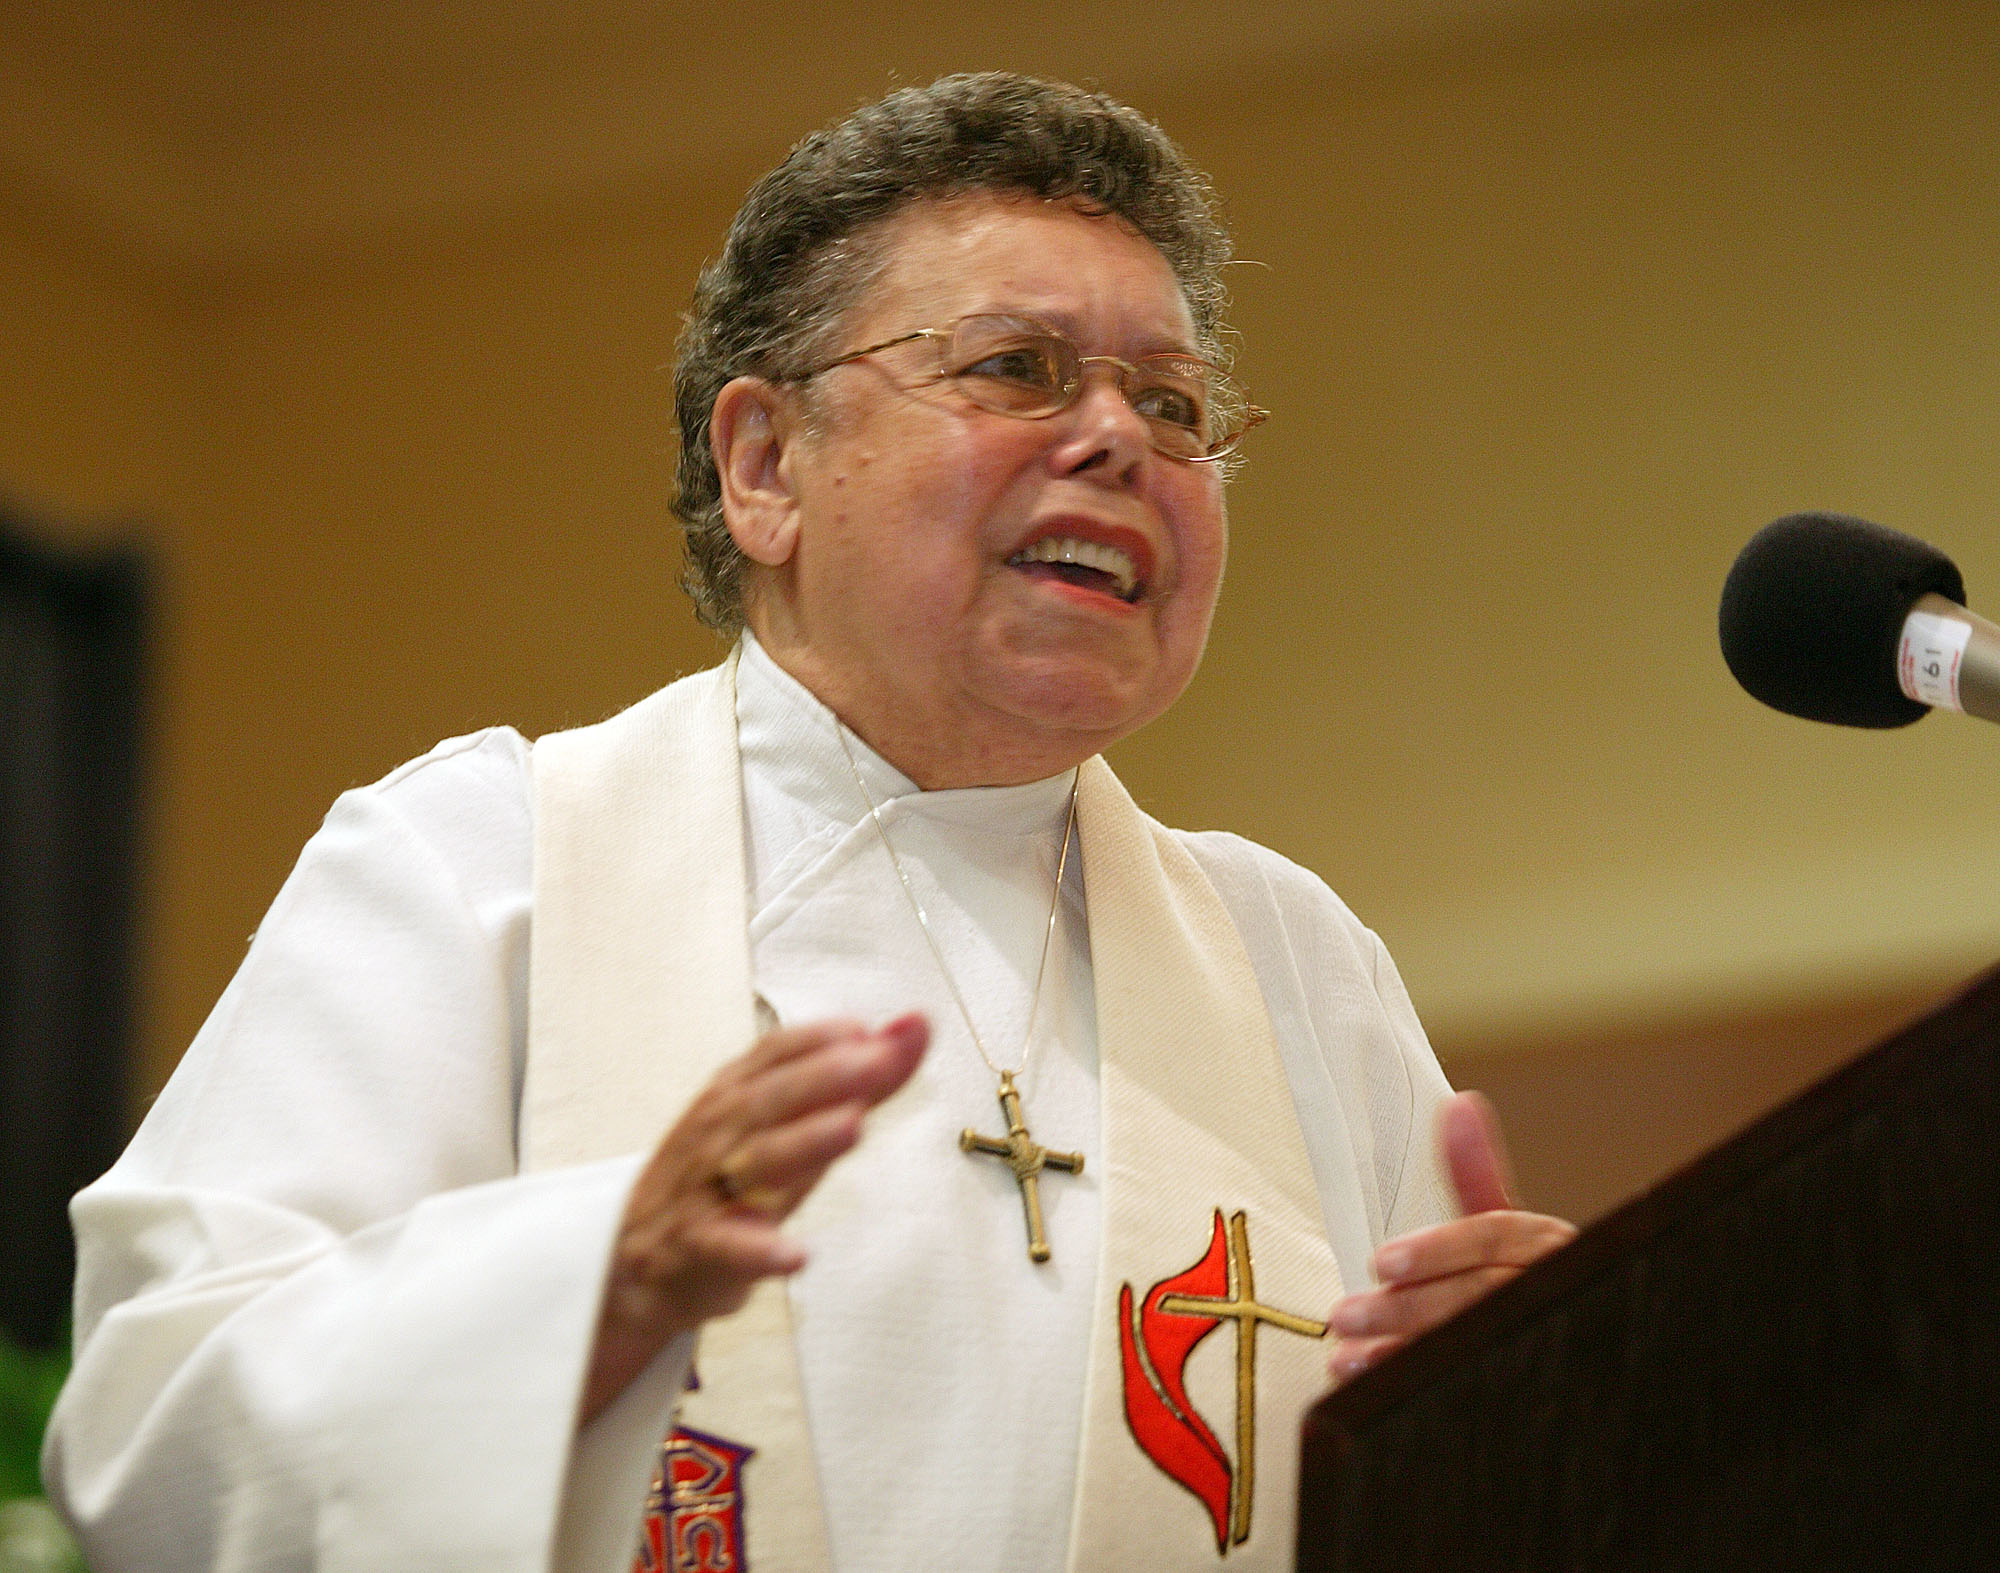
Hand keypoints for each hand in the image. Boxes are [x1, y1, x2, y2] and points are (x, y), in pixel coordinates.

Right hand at [579, 1012, 927, 1423]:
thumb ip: (856, 1081)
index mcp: (735, 1094)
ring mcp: (705, 1189)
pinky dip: (760, 1250)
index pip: (775, 1053)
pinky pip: (727, 1247)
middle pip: (769, 1098)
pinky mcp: (699, 1248)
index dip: (824, 1038)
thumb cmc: (726, 1179)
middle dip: (823, 1077)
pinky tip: (797, 1254)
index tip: (872, 1029)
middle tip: (877, 1061)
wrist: (640, 1261)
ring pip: (755, 1163)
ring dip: (804, 1142)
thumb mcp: (788, 1125)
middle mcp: (718, 1132)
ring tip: (852, 1127)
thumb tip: (914, 1030)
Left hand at [1326, 1090, 1574, 1383]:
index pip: (1495, 1240)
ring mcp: (1551, 1352)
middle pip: (1480, 1300)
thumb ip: (1476, 1174)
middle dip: (1407, 1309)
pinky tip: (1373, 1399)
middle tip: (1343, 1315)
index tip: (1380, 1262)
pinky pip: (1476, 1397)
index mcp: (1550, 1246)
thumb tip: (1457, 1104)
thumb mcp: (1505, 1230)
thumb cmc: (1527, 1283)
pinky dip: (1423, 1396)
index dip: (1438, 1251)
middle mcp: (1557, 1295)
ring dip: (1403, 1357)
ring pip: (1476, 1354)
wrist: (1585, 1360)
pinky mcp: (1534, 1396)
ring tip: (1344, 1361)